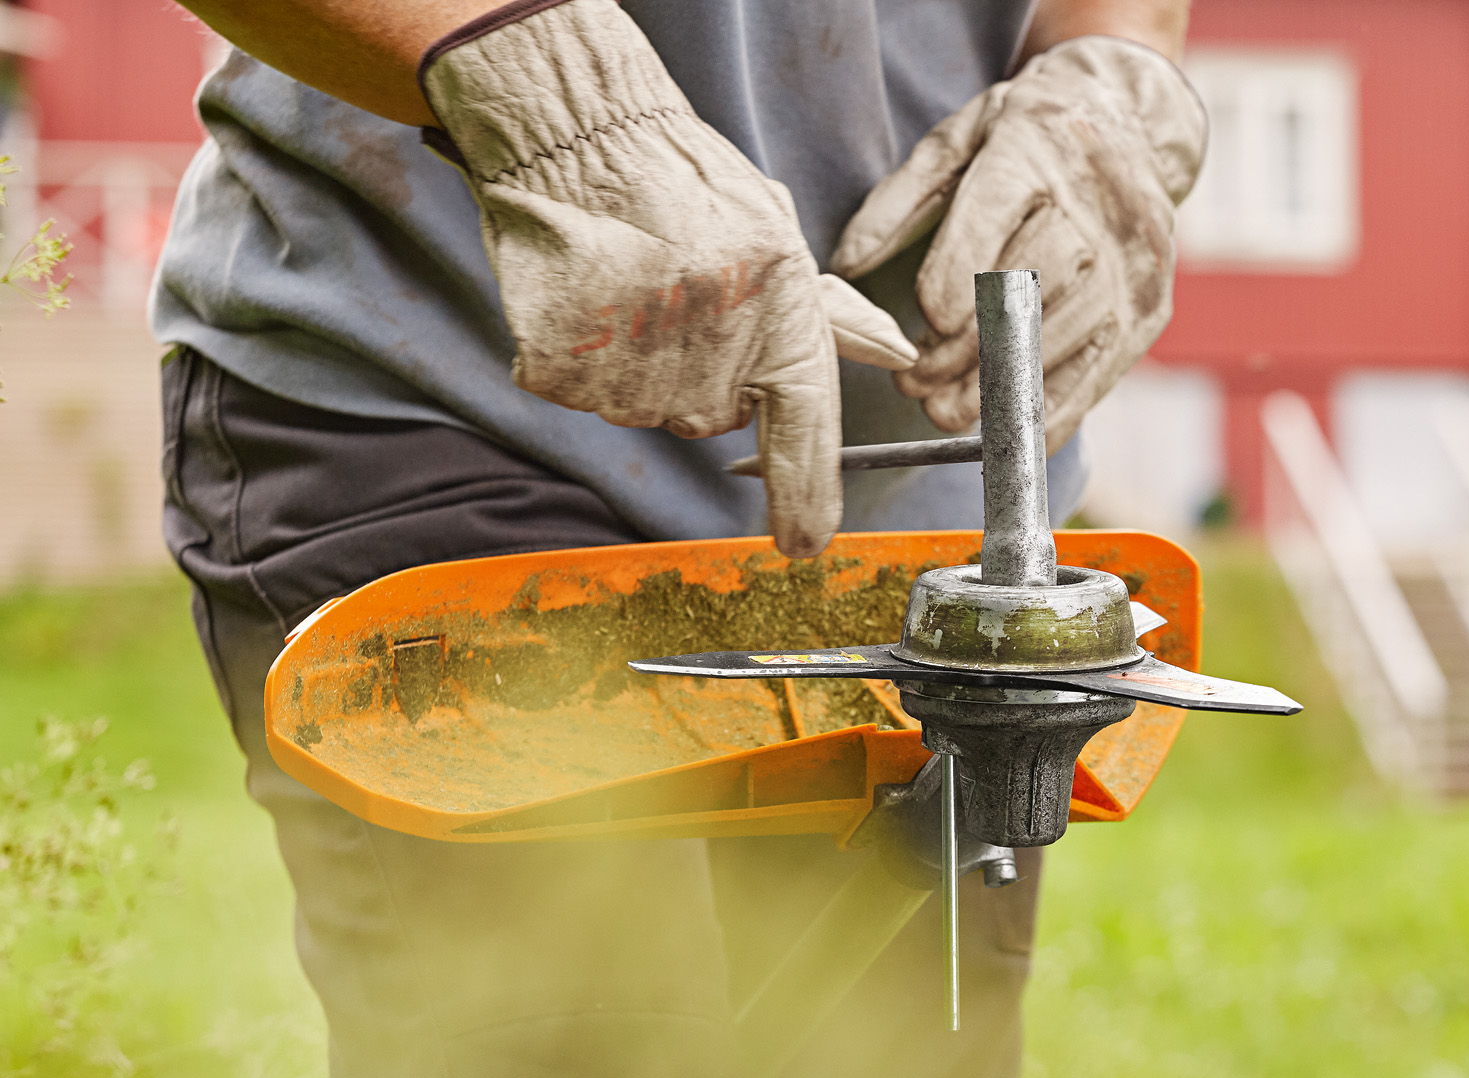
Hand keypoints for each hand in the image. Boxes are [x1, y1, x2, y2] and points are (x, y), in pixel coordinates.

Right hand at [421, 0, 914, 558]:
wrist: (578, 134)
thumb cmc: (685, 181)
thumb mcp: (776, 235)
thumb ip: (830, 312)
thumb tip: (900, 354)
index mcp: (779, 317)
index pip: (804, 433)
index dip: (805, 498)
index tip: (802, 547)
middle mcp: (713, 352)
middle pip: (709, 418)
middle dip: (698, 374)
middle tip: (677, 298)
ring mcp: (634, 366)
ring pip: (644, 409)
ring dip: (635, 365)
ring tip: (629, 286)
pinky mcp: (563, 369)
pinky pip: (580, 393)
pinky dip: (579, 357)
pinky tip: (587, 295)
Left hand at [831, 37, 1204, 453]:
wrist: (1132, 126)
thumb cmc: (1026, 138)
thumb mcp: (957, 141)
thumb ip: (898, 201)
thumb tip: (846, 266)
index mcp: (1035, 150)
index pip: (994, 220)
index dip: (953, 280)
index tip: (923, 320)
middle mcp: (1095, 208)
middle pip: (1024, 293)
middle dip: (960, 352)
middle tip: (914, 384)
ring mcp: (1132, 265)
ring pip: (1056, 341)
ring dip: (993, 390)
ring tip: (944, 410)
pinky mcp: (1148, 311)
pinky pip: (1096, 375)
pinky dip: (1048, 415)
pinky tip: (1005, 434)